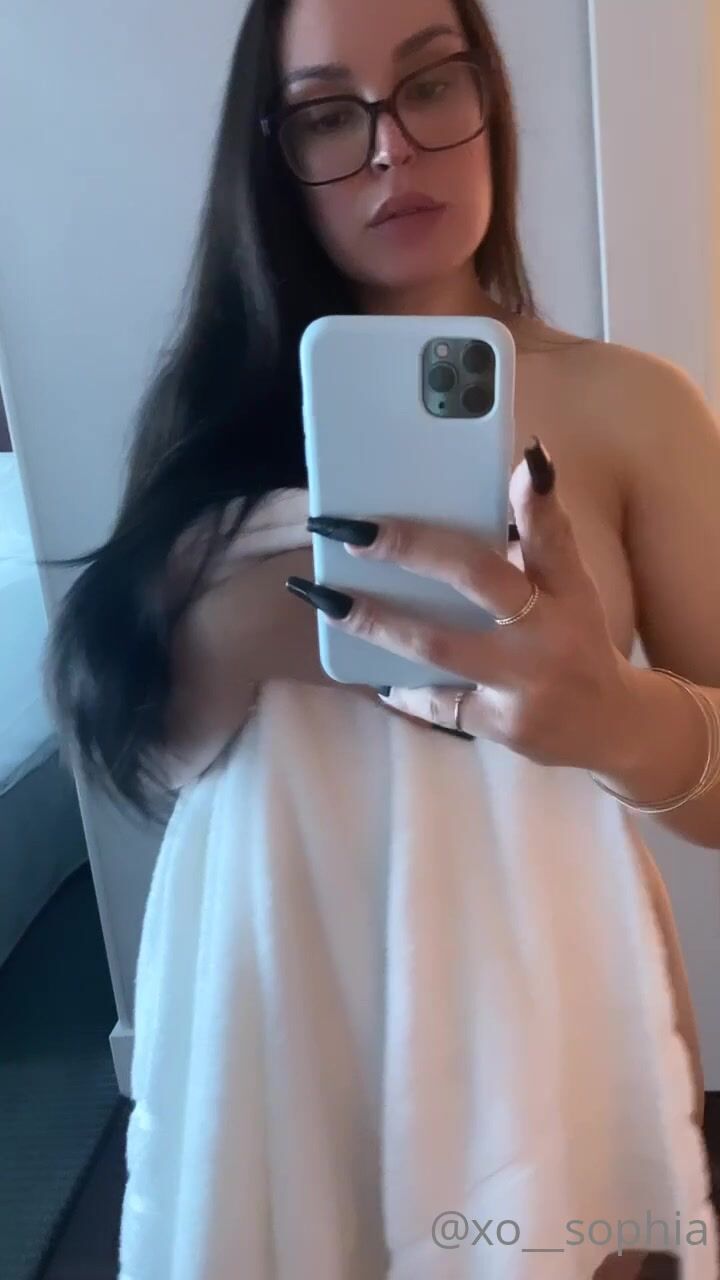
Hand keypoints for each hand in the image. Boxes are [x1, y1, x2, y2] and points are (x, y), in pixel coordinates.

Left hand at [288, 438, 636, 773]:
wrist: (612, 727)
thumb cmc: (575, 639)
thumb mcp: (571, 587)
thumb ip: (541, 535)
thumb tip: (523, 464)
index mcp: (566, 588)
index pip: (551, 534)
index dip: (537, 496)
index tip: (524, 457)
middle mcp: (547, 631)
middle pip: (477, 576)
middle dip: (410, 549)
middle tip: (351, 530)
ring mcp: (524, 683)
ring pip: (439, 646)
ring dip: (378, 623)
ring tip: (328, 600)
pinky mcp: (502, 726)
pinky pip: (438, 705)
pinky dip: (403, 690)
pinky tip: (371, 674)